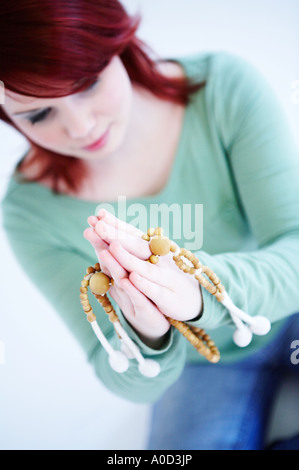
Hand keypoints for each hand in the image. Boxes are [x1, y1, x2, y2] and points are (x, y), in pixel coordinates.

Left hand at [84, 210, 202, 322]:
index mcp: (154, 249)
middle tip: (98, 225)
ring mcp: (165, 277)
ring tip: (111, 246)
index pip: (132, 233)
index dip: (115, 224)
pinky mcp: (168, 297)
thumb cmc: (166, 276)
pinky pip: (155, 289)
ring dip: (127, 257)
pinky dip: (144, 283)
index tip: (99, 214)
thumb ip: (132, 247)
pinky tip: (133, 277)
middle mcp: (160, 259)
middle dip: (116, 235)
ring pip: (144, 267)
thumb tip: (108, 231)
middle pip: (136, 245)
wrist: (194, 299)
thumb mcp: (150, 261)